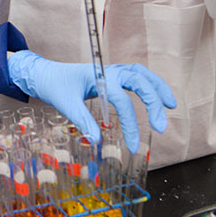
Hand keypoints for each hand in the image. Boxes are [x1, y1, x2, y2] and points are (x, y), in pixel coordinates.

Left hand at [7, 50, 175, 151]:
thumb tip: (99, 142)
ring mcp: (113, 71)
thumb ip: (83, 121)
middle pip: (140, 80)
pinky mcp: (113, 76)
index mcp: (98, 76)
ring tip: (171, 105)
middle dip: (154, 102)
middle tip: (161, 127)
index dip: (130, 123)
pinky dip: (150, 85)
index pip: (122, 99)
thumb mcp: (66, 104)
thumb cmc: (54, 86)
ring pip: (142, 74)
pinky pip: (137, 77)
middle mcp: (109, 71)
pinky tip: (158, 97)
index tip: (134, 145)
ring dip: (158, 87)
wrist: (44, 73)